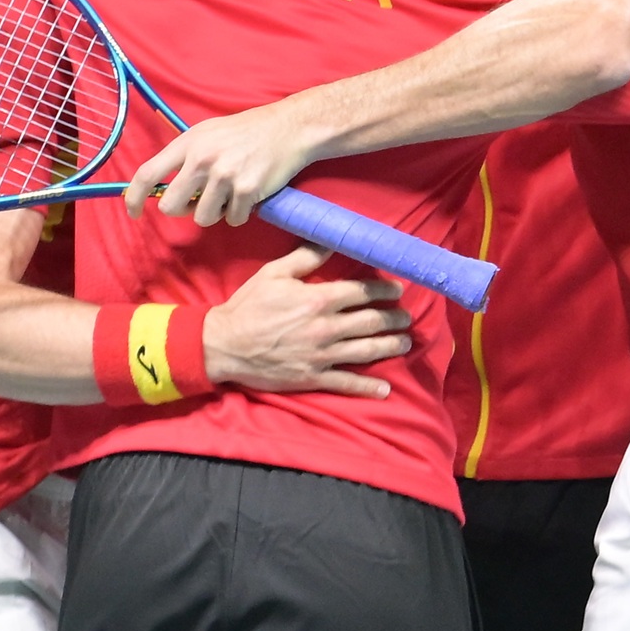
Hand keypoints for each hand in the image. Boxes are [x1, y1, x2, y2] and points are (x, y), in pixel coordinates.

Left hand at [125, 101, 317, 227]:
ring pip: (202, 218)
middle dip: (182, 210)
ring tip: (230, 193)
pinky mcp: (246, 191)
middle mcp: (202, 159)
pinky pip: (232, 220)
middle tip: (199, 200)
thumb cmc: (246, 132)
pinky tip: (249, 194)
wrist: (289, 128)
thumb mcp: (207, 133)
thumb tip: (161, 187)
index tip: (133, 212)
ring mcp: (224, 176)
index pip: (147, 174)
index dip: (134, 198)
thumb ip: (183, 157)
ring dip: (215, 212)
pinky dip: (240, 213)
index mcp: (188, 143)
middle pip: (170, 206)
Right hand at [205, 246, 411, 398]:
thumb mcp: (273, 274)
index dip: (383, 290)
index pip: (361, 293)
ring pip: (366, 351)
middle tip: (407, 316)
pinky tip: (385, 389)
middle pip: (371, 322)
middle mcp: (325, 328)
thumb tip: (330, 241)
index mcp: (317, 300)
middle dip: (393, 318)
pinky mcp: (313, 378)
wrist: (223, 346)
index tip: (397, 290)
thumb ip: (305, 258)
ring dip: (390, 346)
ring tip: (405, 342)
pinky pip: (346, 383)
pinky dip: (367, 387)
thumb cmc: (247, 306)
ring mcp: (321, 355)